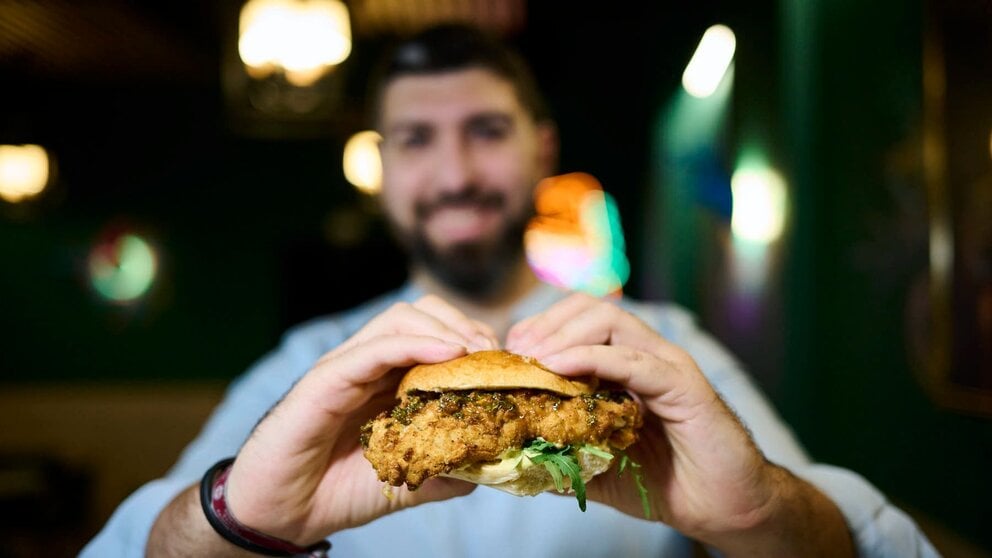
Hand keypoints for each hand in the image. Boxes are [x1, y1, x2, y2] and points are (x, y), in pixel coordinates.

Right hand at [224, 295, 497, 545]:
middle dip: (465, 324)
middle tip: (494, 356)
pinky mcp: (325, 380)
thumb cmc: (339, 491)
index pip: (437, 332)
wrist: (283, 514)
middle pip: (421, 312)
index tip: (506, 364)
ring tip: (476, 352)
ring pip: (398, 319)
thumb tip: (493, 459)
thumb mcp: (410, 480)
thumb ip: (449, 468)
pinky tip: (448, 353)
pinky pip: (371, 349)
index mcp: (389, 379)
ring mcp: (346, 367)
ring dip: (445, 327)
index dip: (475, 338)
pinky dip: (413, 343)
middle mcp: (369, 364)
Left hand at [505, 293, 777, 543]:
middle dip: (546, 323)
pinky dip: (592, 358)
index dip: (539, 329)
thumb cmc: (667, 484)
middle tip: (515, 353)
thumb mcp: (598, 467)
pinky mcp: (684, 386)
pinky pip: (635, 360)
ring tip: (533, 358)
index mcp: (626, 365)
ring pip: (611, 321)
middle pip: (591, 308)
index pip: (578, 321)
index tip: (508, 354)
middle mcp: (647, 355)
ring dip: (563, 334)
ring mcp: (667, 366)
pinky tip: (559, 369)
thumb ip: (562, 454)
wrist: (727, 508)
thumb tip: (514, 455)